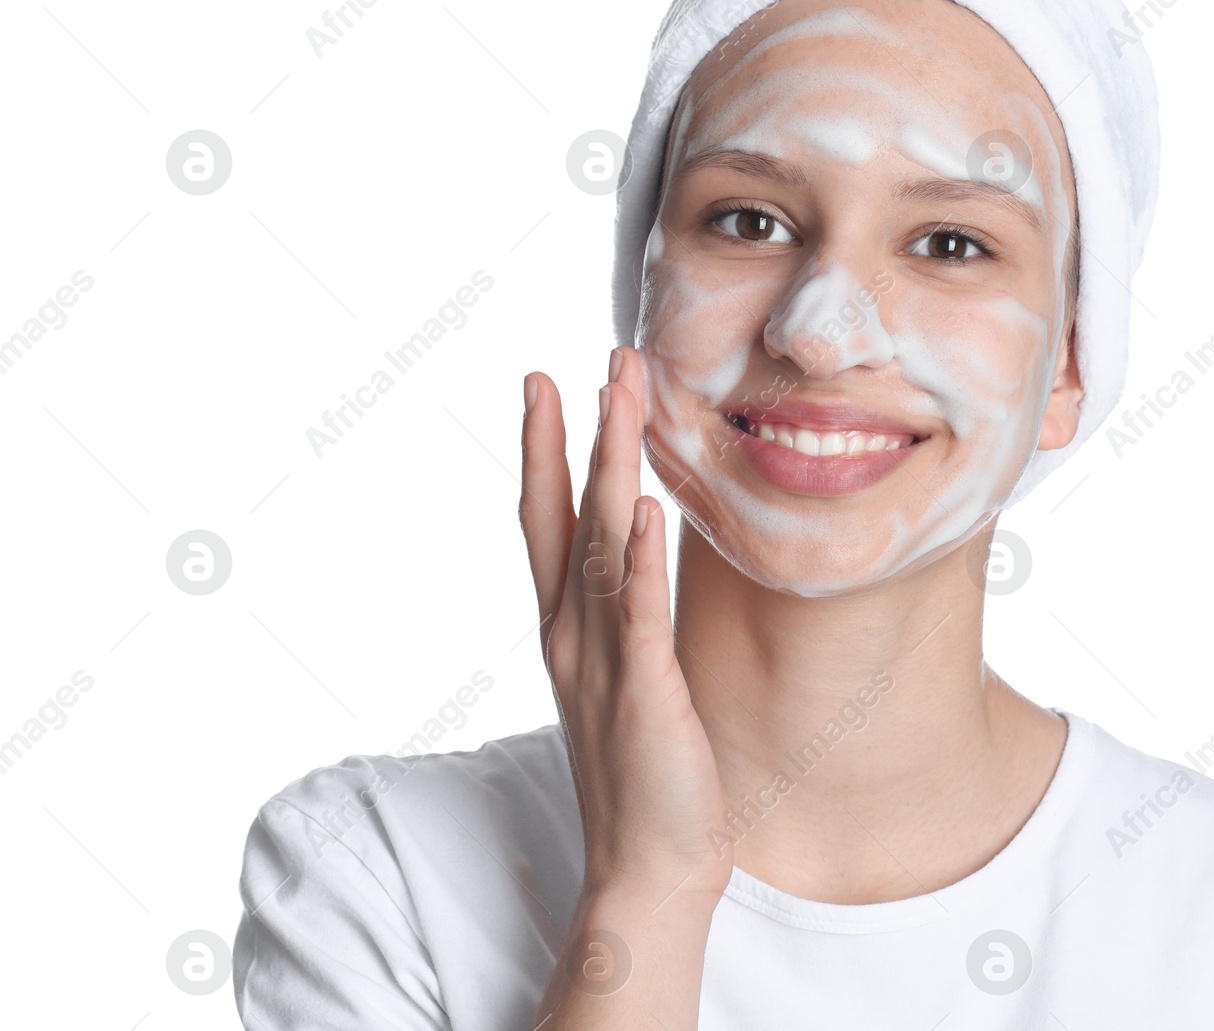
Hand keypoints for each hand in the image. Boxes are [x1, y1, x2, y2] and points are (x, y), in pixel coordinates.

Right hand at [519, 347, 732, 909]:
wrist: (648, 871)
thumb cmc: (646, 774)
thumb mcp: (627, 677)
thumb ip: (625, 614)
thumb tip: (637, 551)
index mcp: (569, 630)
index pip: (547, 522)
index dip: (543, 451)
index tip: (546, 385)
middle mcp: (572, 636)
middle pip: (561, 516)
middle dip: (566, 436)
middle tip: (577, 363)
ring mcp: (601, 662)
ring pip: (599, 544)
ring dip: (607, 466)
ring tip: (616, 397)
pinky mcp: (642, 693)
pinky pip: (637, 615)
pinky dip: (637, 559)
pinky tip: (643, 507)